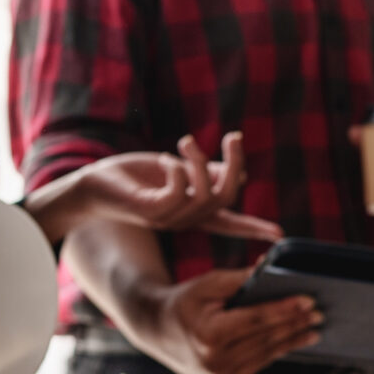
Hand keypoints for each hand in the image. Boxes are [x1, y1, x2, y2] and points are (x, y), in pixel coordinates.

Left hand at [28, 132, 283, 241]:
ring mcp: (170, 218)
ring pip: (206, 194)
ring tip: (185, 140)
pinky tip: (166, 160)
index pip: (230, 223)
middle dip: (235, 165)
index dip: (254, 227)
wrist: (93, 186)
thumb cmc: (134, 178)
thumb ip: (207, 172)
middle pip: (227, 198)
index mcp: (194, 212)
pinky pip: (178, 192)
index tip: (280, 236)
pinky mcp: (152, 211)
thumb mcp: (177, 170)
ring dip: (200, 161)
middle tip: (233, 137)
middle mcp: (185, 219)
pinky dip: (178, 169)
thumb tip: (242, 175)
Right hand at [133, 268, 321, 373]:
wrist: (157, 330)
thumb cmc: (185, 301)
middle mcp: (215, 361)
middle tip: (319, 314)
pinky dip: (274, 352)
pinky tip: (290, 341)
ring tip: (312, 329)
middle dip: (295, 325)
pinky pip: (257, 366)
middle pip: (265, 339)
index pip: (257, 320)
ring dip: (291, 341)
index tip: (309, 301)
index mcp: (210, 334)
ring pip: (265, 356)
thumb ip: (241, 279)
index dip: (286, 310)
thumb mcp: (208, 284)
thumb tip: (270, 268)